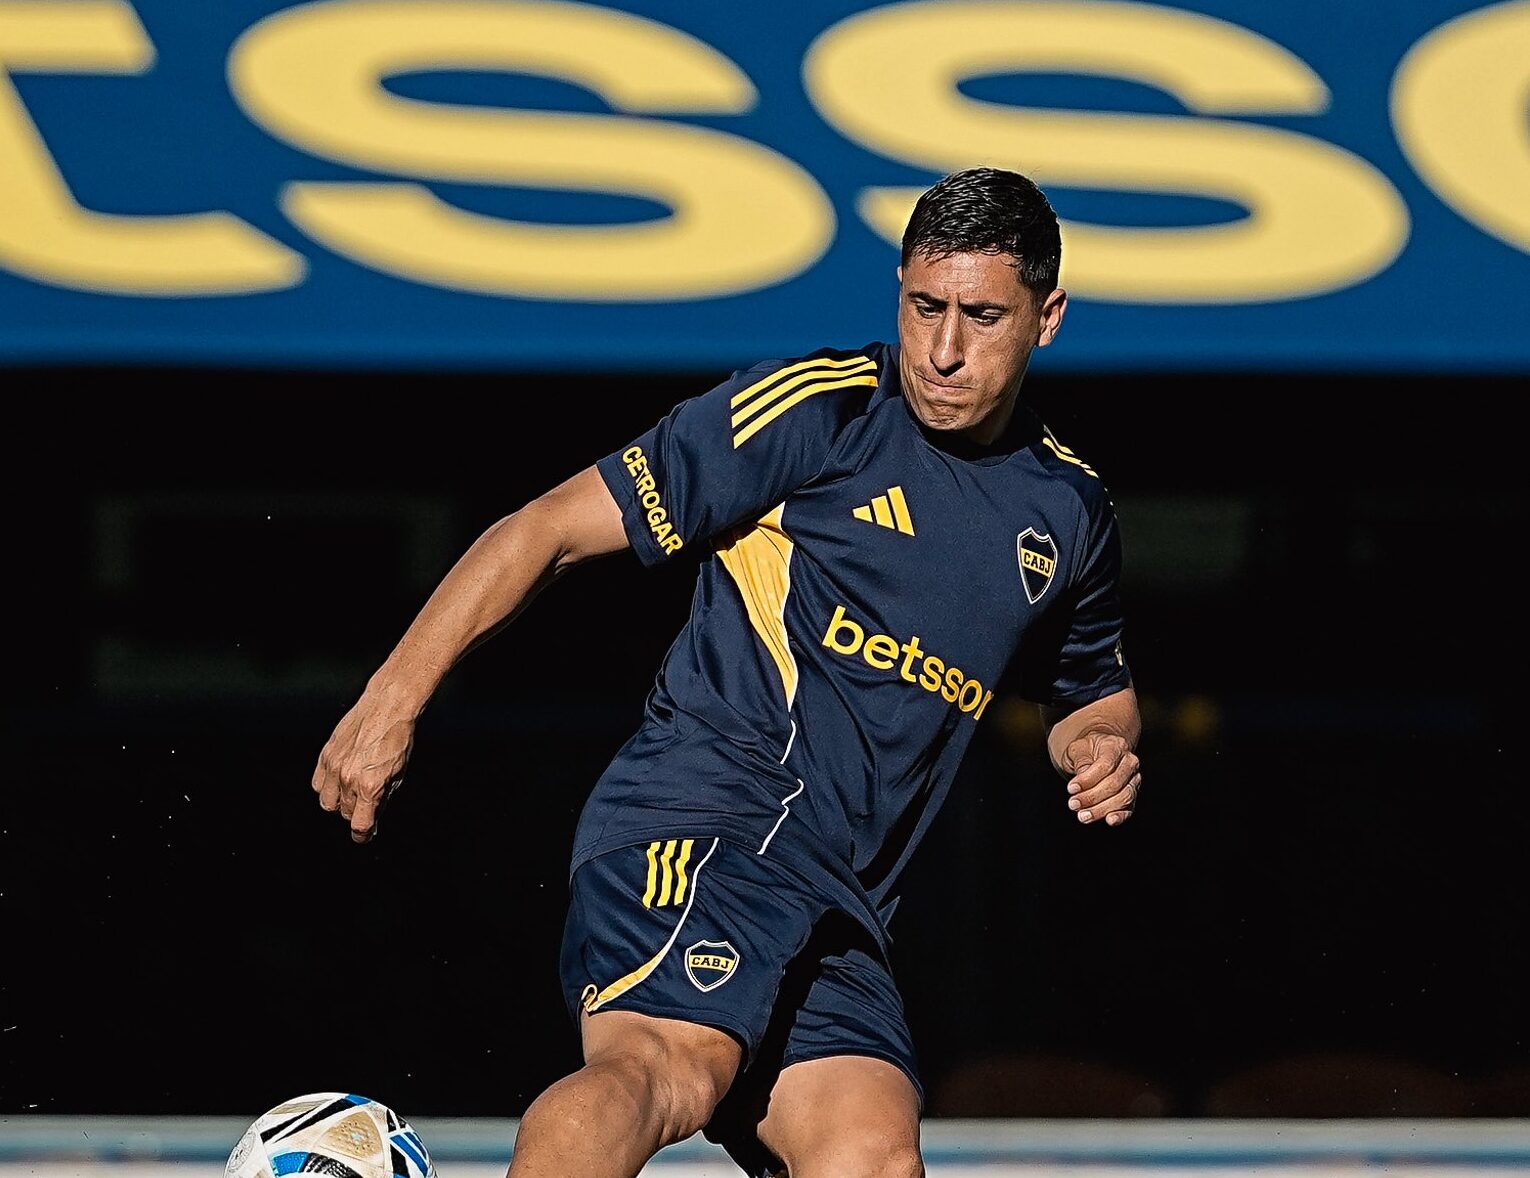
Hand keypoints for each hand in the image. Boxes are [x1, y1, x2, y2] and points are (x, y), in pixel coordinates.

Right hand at [311, 695, 415, 842]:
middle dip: (357, 814)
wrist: (388, 707)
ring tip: (353, 792)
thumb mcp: (399, 773)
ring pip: (327, 802)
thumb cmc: (398, 739)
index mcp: (370, 787)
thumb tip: (373, 818)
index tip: (365, 836)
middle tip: (367, 806)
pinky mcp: (325, 755)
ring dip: (339, 803)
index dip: (363, 835)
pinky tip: (340, 780)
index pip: (359, 825)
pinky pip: (318, 784)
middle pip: (345, 814)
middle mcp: (348, 779)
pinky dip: (326, 787)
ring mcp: (333, 767)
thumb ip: (383, 798)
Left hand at [1063, 731, 1139, 826]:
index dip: (1088, 780)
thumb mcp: (1078, 749)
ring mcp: (1133, 780)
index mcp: (1116, 746)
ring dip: (1101, 809)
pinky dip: (1120, 816)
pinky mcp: (1131, 795)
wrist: (1098, 751)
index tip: (1071, 788)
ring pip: (1123, 797)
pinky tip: (1109, 820)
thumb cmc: (1087, 750)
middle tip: (1073, 804)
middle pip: (1115, 784)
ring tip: (1083, 815)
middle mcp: (1130, 763)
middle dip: (1092, 797)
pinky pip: (1129, 808)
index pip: (1105, 766)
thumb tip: (1082, 782)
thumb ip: (1080, 762)